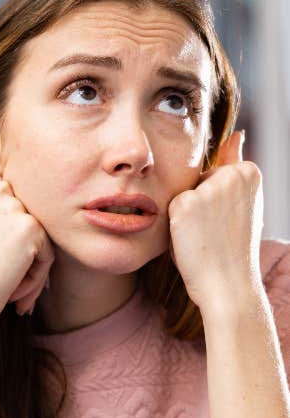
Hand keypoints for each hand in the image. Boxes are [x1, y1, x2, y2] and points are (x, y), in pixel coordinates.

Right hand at [0, 171, 53, 325]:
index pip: (19, 205)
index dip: (12, 235)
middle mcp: (0, 191)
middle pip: (31, 225)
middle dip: (23, 254)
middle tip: (1, 277)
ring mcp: (16, 208)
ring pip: (41, 243)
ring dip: (29, 270)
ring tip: (8, 288)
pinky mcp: (31, 229)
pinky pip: (47, 256)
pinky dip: (35, 278)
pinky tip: (13, 290)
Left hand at [169, 131, 263, 313]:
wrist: (227, 283)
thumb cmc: (232, 247)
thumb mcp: (241, 203)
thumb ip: (233, 167)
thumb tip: (236, 135)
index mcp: (249, 171)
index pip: (213, 175)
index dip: (214, 203)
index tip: (226, 222)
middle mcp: (230, 174)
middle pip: (195, 182)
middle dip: (198, 206)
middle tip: (213, 232)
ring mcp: (206, 188)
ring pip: (181, 195)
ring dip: (184, 216)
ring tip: (203, 236)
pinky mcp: (183, 204)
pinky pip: (168, 209)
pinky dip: (173, 226)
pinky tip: (190, 239)